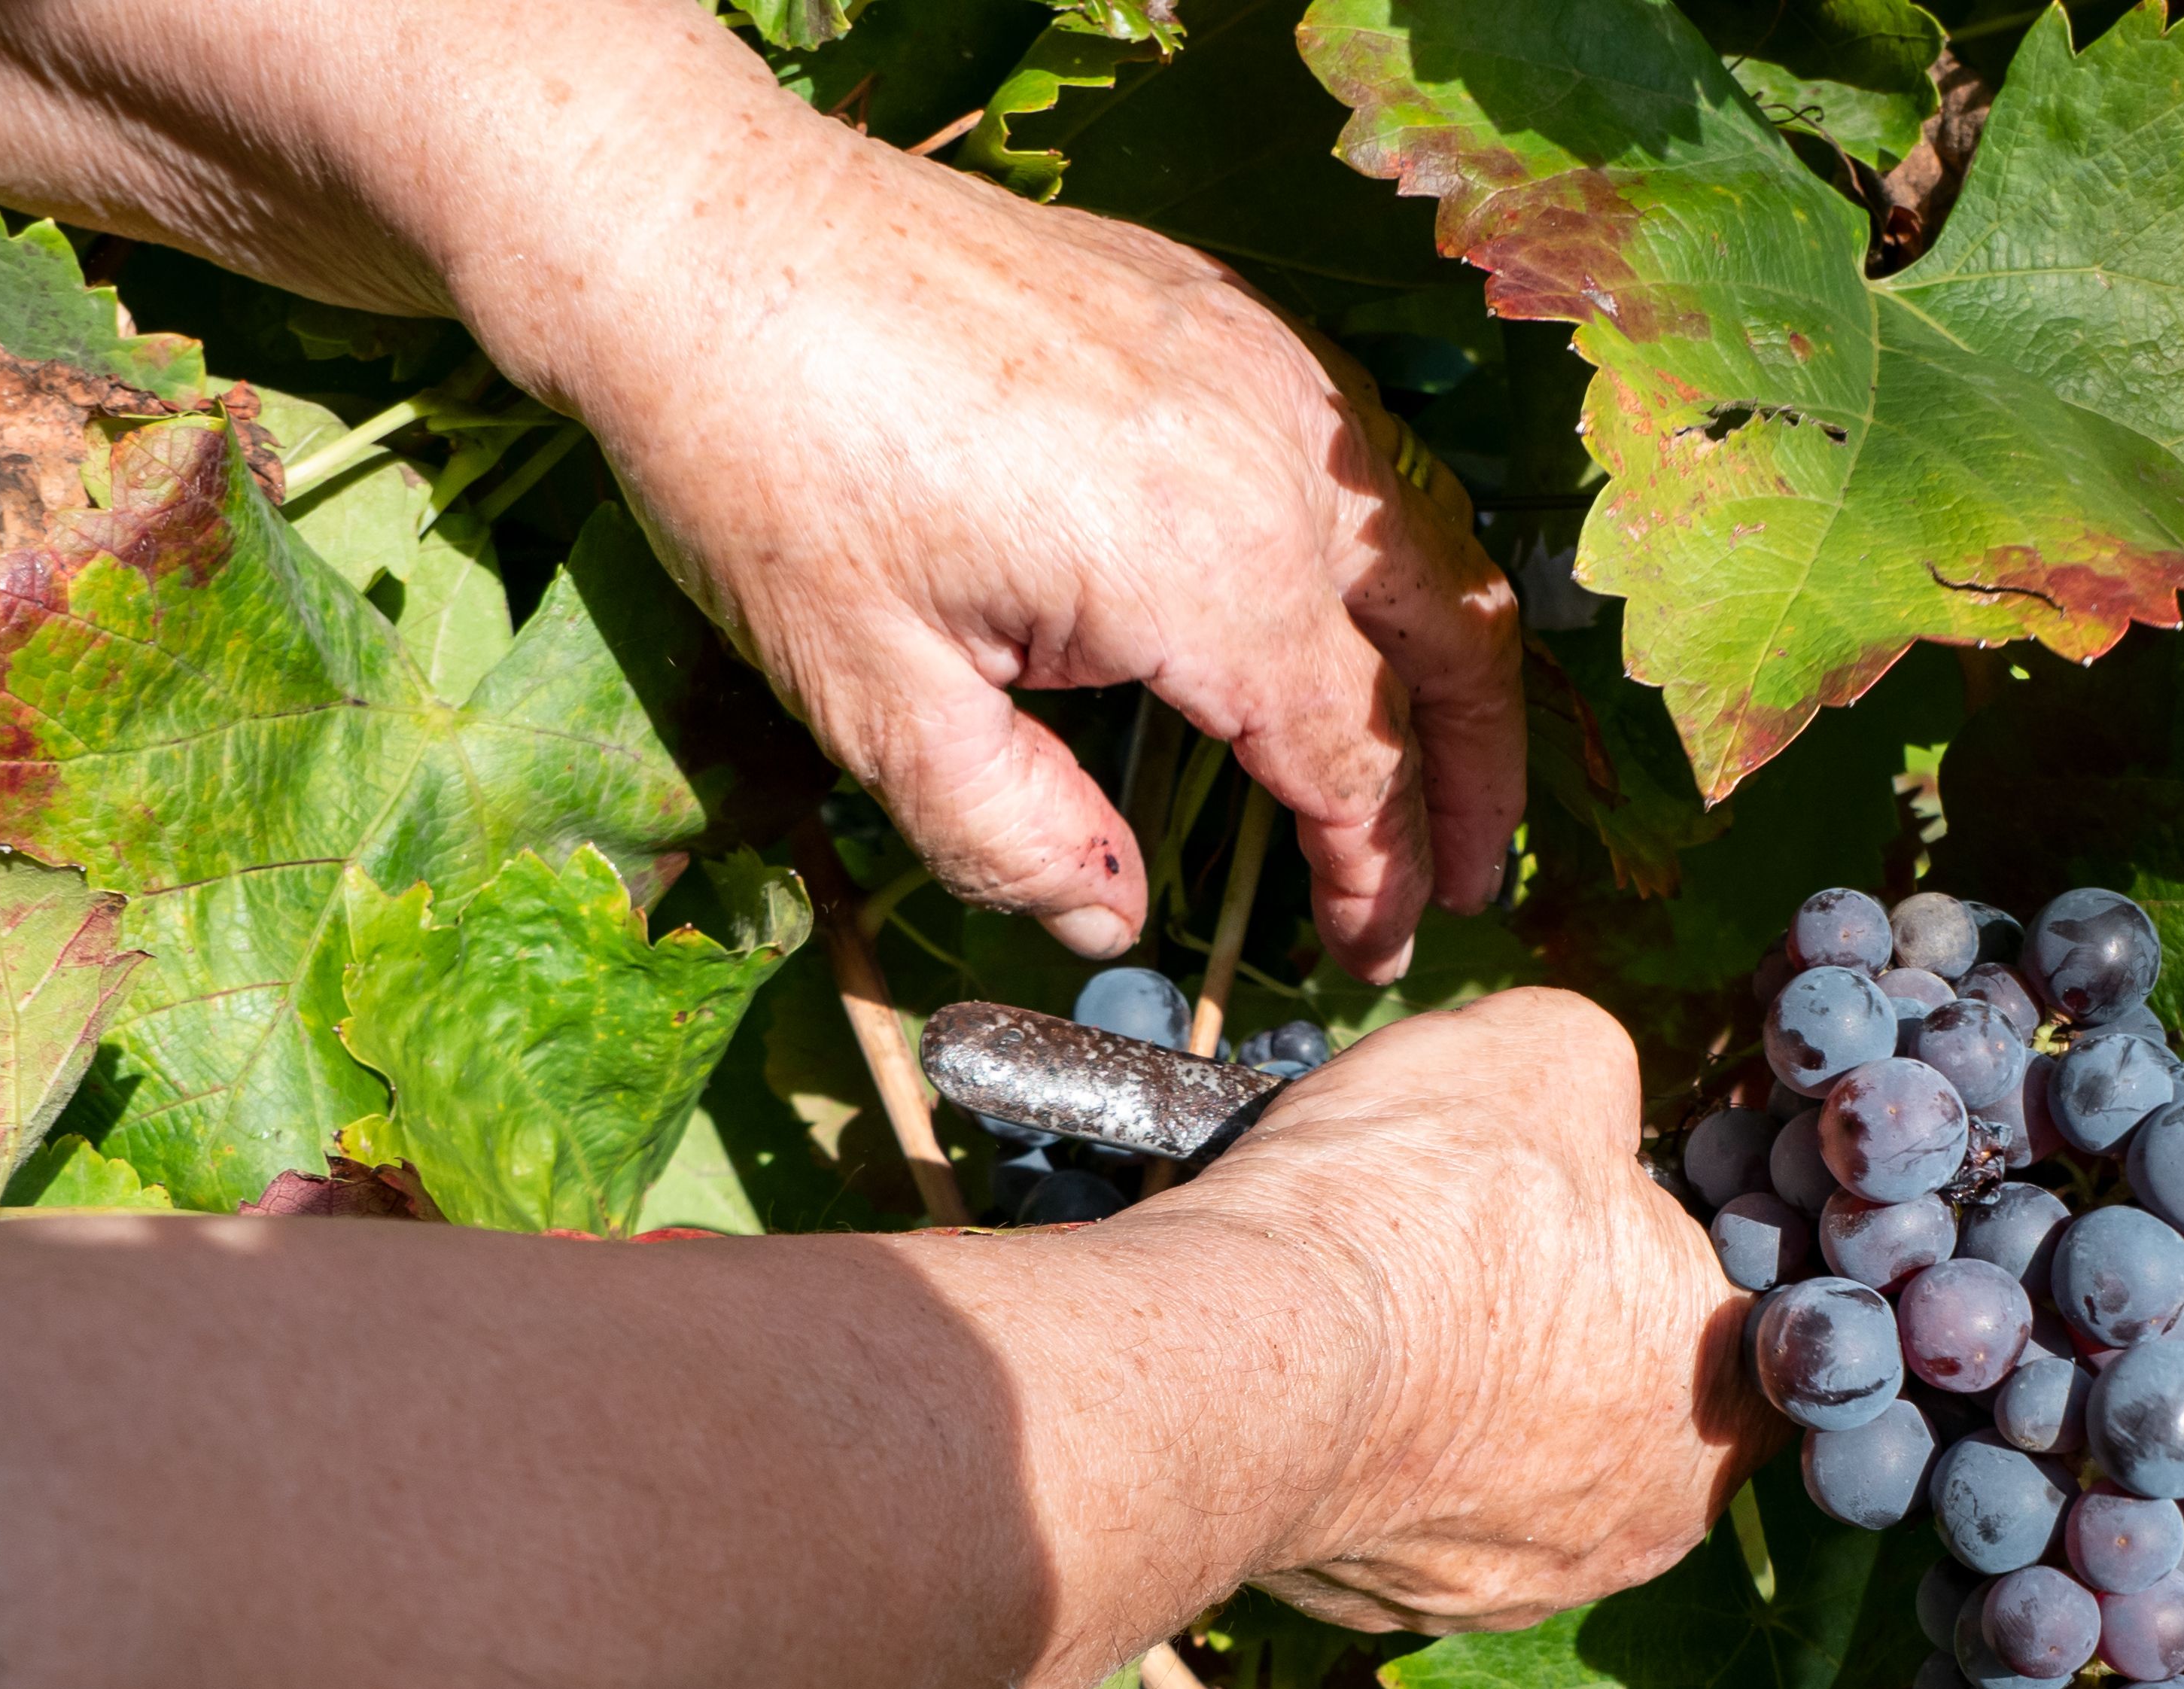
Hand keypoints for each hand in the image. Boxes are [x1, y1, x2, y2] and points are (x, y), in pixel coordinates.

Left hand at [435, 93, 1524, 980]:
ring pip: (1431, 535)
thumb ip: (1011, 832)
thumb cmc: (768, 457)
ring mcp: (1257, 366)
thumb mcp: (871, 696)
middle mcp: (1268, 453)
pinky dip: (1392, 563)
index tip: (1366, 952)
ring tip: (1435, 772)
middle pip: (1452, 639)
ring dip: (1453, 667)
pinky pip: (1361, 458)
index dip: (1374, 874)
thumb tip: (1112, 921)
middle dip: (1477, 778)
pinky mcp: (1217, 315)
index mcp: (1201, 564)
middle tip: (1470, 880)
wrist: (706, 241)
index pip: (1351, 758)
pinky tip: (1347, 623)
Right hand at [1171, 988, 1778, 1628]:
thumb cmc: (1425, 1202)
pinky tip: (1337, 1372)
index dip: (1682, 1234)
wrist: (1247, 1349)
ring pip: (1514, 1466)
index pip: (1755, 1318)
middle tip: (1484, 1238)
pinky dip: (1384, 1448)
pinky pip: (1410, 1512)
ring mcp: (1514, 1589)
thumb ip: (1609, 1087)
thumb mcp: (1556, 1056)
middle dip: (1569, 1319)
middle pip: (1629, 1396)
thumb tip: (1584, 1109)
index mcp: (1727, 1401)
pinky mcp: (1392, 1609)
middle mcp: (1645, 1528)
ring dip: (1470, 1392)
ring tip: (1394, 1300)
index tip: (1602, 1193)